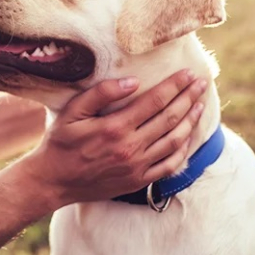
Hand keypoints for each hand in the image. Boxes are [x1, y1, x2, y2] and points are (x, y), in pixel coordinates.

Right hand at [23, 69, 207, 206]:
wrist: (53, 181)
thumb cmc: (60, 143)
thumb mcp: (72, 112)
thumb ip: (101, 94)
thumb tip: (132, 81)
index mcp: (115, 127)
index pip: (155, 101)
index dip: (175, 86)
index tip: (189, 73)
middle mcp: (130, 148)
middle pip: (170, 118)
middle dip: (189, 98)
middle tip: (201, 83)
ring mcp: (137, 166)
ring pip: (174, 141)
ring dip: (191, 121)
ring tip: (200, 105)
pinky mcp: (138, 181)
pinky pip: (169, 165)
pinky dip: (183, 149)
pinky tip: (188, 137)